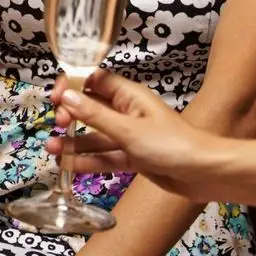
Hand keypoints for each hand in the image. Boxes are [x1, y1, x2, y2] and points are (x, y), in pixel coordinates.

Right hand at [50, 72, 215, 194]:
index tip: (56, 98)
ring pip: (95, 135)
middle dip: (71, 115)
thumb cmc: (172, 145)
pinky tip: (68, 164)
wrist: (203, 174)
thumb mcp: (128, 130)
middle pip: (91, 108)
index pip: (94, 81)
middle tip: (59, 125)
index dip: (73, 85)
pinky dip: (87, 160)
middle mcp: (127, 112)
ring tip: (52, 148)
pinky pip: (104, 155)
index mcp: (130, 96)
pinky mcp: (132, 157)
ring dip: (74, 141)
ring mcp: (130, 136)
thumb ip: (95, 115)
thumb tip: (67, 95)